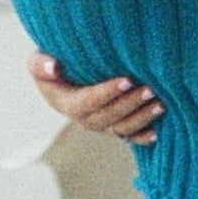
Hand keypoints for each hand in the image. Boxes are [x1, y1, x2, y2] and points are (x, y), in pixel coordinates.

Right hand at [27, 51, 163, 144]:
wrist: (64, 74)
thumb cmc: (52, 63)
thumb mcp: (37, 60)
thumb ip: (40, 64)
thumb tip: (54, 67)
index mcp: (66, 103)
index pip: (86, 103)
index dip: (106, 94)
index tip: (126, 80)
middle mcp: (83, 119)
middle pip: (106, 118)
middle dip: (129, 105)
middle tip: (150, 89)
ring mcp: (100, 125)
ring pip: (120, 128)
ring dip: (141, 119)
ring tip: (160, 104)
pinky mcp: (113, 126)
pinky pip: (128, 137)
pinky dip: (142, 137)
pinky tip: (157, 133)